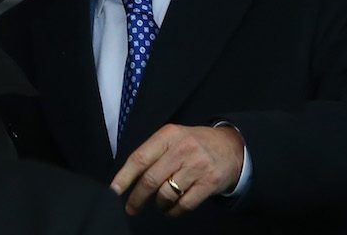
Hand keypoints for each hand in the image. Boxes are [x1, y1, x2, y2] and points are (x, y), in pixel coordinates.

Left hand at [110, 124, 243, 216]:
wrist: (231, 146)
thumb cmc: (194, 143)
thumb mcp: (174, 138)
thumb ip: (153, 153)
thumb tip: (127, 178)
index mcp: (168, 135)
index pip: (140, 158)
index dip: (124, 177)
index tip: (114, 191)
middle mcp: (182, 148)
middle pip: (150, 179)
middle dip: (137, 198)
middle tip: (131, 208)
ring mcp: (197, 166)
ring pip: (166, 194)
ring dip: (158, 205)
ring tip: (159, 204)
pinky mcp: (210, 182)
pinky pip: (184, 204)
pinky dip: (174, 211)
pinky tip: (173, 208)